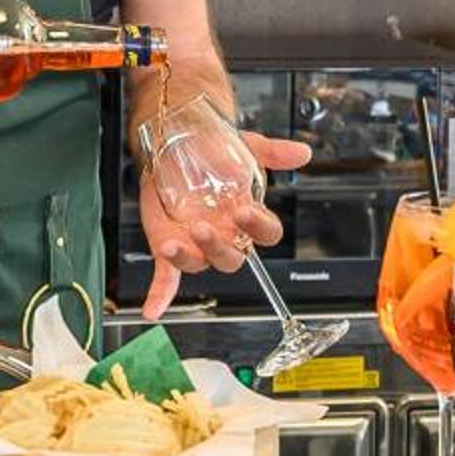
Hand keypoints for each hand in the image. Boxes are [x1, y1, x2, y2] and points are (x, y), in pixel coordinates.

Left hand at [138, 129, 311, 319]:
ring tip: (173, 244)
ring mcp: (197, 245)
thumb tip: (302, 152)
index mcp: (247, 217)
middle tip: (204, 227)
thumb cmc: (213, 152)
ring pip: (200, 264)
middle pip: (232, 258)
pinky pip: (167, 278)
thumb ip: (274, 153)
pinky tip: (152, 310)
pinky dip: (159, 295)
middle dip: (219, 246)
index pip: (266, 234)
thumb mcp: (246, 148)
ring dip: (188, 258)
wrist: (177, 146)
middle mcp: (225, 236)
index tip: (245, 211)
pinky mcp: (169, 247)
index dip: (258, 227)